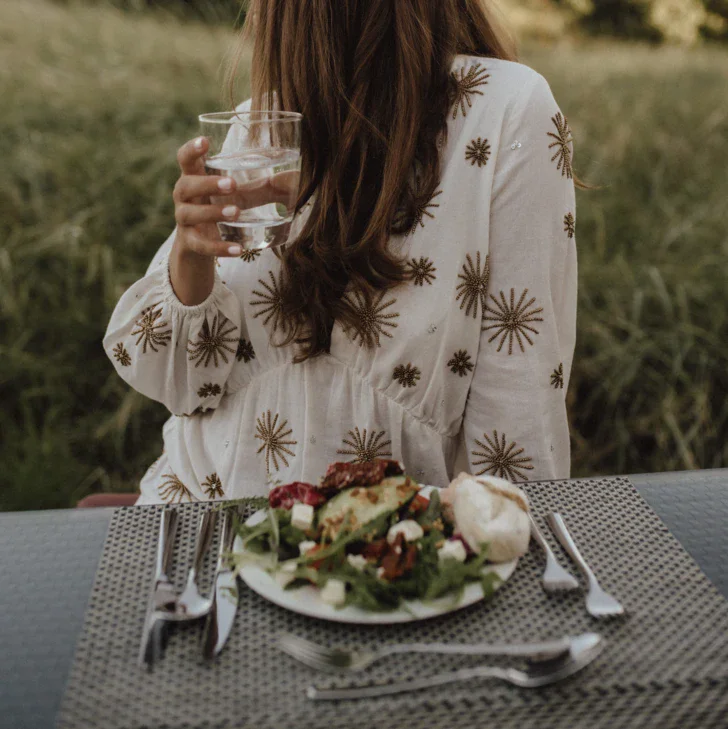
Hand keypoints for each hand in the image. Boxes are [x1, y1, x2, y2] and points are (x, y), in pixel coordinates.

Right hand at [172, 137, 300, 259]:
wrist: (200, 245)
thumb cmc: (221, 208)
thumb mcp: (240, 196)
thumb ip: (264, 187)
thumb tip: (294, 178)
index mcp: (194, 177)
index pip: (185, 159)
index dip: (191, 149)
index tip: (205, 142)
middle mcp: (184, 197)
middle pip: (185, 185)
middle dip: (207, 184)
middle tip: (232, 185)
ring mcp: (184, 220)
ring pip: (190, 214)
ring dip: (212, 213)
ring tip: (236, 212)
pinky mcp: (190, 243)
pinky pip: (201, 245)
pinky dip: (219, 247)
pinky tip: (238, 249)